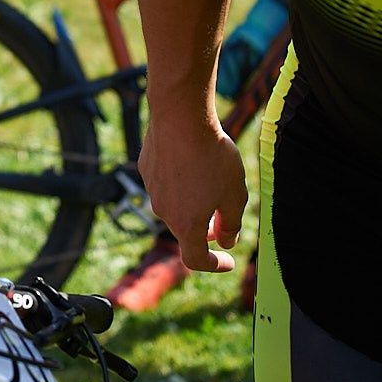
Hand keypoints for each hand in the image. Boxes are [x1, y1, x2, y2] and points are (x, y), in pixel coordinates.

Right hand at [136, 115, 248, 271]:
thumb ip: (232, 223)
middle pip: (186, 231)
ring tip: (211, 178)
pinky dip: (181, 183)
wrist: (180, 116)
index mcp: (187, 224)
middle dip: (206, 230)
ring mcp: (152, 189)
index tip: (227, 260)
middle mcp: (164, 211)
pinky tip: (193, 160)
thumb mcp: (234, 194)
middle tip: (225, 216)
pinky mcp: (146, 169)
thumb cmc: (211, 156)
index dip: (213, 265)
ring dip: (193, 204)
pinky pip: (166, 184)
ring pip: (175, 206)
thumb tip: (227, 241)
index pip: (196, 260)